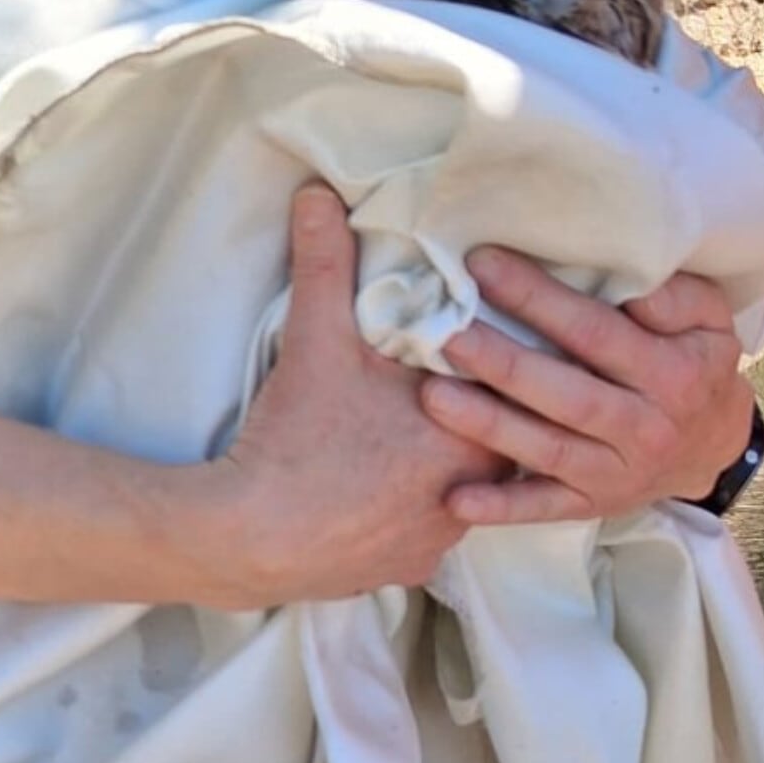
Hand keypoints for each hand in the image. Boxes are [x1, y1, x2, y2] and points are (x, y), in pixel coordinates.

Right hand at [221, 185, 508, 603]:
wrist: (254, 536)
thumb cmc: (300, 434)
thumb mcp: (316, 336)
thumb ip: (326, 261)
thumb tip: (320, 193)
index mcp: (468, 435)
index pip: (509, 392)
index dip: (492, 364)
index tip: (473, 340)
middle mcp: (468, 496)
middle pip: (491, 441)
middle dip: (470, 410)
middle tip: (437, 379)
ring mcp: (437, 541)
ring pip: (461, 490)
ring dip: (442, 460)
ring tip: (407, 427)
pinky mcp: (403, 569)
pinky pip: (424, 530)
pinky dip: (409, 506)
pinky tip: (381, 485)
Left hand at [421, 245, 751, 526]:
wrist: (712, 441)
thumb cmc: (690, 357)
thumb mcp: (706, 317)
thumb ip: (673, 296)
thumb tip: (630, 288)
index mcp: (670, 375)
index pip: (594, 333)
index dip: (537, 299)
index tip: (481, 265)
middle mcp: (644, 428)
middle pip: (565, 395)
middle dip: (502, 364)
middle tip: (447, 334)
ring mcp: (616, 473)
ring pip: (546, 450)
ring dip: (488, 425)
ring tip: (432, 395)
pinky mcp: (592, 502)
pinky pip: (544, 507)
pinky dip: (501, 507)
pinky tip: (455, 499)